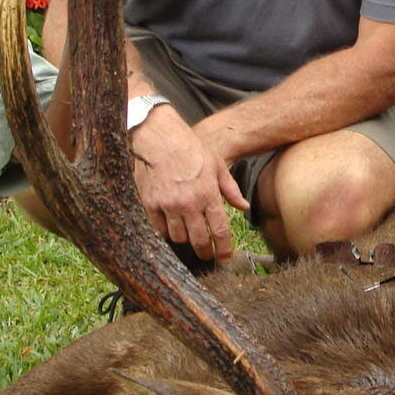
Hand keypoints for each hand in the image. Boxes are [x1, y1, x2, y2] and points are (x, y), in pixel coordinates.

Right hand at [129, 106, 249, 261]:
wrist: (158, 136)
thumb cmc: (190, 147)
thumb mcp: (217, 164)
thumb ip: (230, 189)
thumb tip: (244, 207)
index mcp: (208, 194)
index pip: (220, 230)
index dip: (224, 249)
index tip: (225, 258)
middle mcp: (189, 203)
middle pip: (199, 240)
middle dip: (205, 252)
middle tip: (207, 255)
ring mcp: (168, 205)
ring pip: (178, 237)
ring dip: (186, 241)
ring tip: (189, 238)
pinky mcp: (150, 204)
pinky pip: (159, 229)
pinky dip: (166, 233)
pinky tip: (171, 229)